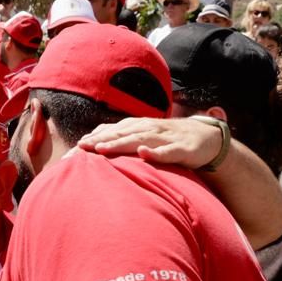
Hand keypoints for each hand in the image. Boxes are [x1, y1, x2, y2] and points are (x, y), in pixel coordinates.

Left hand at [78, 115, 226, 170]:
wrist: (207, 139)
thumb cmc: (170, 140)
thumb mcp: (146, 138)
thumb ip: (125, 139)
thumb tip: (98, 144)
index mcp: (139, 127)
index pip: (112, 131)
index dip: (93, 138)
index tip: (74, 148)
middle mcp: (149, 129)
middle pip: (120, 134)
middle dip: (99, 140)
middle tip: (79, 148)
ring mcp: (165, 138)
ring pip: (139, 140)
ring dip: (120, 144)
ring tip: (101, 149)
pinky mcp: (181, 148)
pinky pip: (167, 151)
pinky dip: (155, 152)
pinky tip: (144, 154)